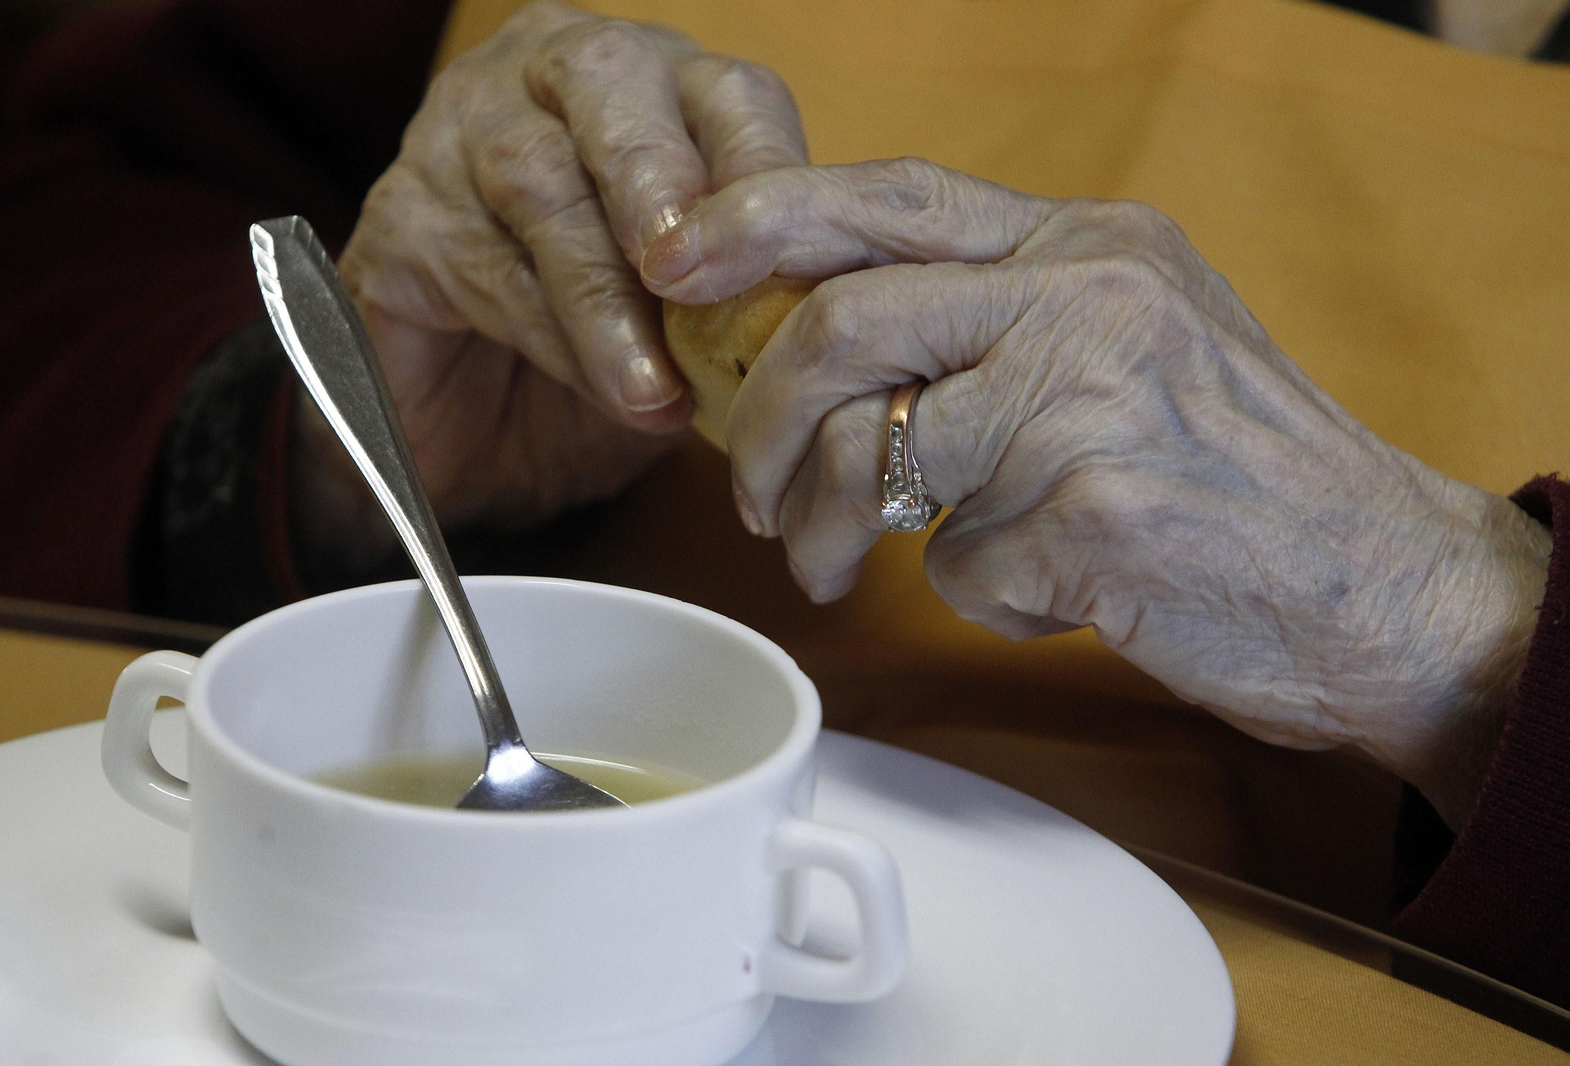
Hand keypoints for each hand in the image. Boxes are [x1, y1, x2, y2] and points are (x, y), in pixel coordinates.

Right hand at [295, 0, 807, 561]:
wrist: (480, 438)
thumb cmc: (609, 361)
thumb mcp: (699, 332)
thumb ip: (745, 305)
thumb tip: (814, 326)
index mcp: (658, 92)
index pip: (726, 93)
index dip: (763, 169)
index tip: (793, 260)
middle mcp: (552, 79)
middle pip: (608, 80)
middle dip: (658, 179)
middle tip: (688, 278)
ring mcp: (459, 134)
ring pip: (535, 177)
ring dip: (602, 293)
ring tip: (650, 389)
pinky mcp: (395, 218)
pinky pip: (472, 257)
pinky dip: (542, 331)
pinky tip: (588, 384)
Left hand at [643, 159, 1551, 825]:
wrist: (1381, 586)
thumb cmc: (1238, 476)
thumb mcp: (1135, 347)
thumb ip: (997, 326)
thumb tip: (833, 356)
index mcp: (1091, 243)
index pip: (892, 195)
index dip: (765, 218)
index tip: (675, 258)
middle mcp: (1091, 296)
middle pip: (847, 321)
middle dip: (767, 418)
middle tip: (750, 491)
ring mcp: (1095, 397)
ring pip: (881, 456)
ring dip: (837, 530)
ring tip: (842, 571)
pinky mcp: (1095, 509)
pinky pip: (961, 563)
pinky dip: (978, 594)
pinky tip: (1046, 592)